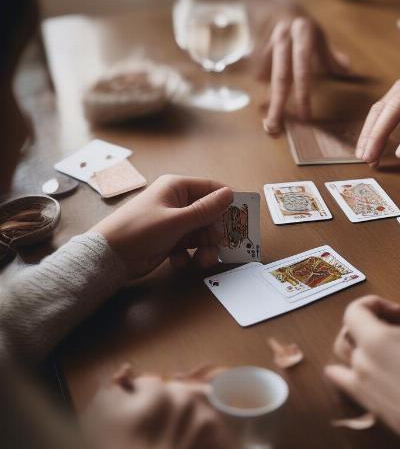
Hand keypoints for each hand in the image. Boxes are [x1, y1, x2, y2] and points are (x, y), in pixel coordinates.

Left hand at [92, 174, 232, 278]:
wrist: (110, 256)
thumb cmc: (140, 230)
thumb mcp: (177, 221)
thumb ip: (206, 209)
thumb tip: (230, 194)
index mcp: (177, 187)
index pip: (212, 189)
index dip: (228, 203)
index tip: (241, 219)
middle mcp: (177, 202)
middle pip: (209, 215)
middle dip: (215, 232)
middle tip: (217, 245)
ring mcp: (173, 223)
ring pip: (202, 234)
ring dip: (205, 248)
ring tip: (202, 260)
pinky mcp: (169, 241)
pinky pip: (189, 246)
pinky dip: (189, 256)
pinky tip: (180, 261)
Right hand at [259, 16, 350, 134]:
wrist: (281, 10)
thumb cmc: (305, 30)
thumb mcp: (320, 38)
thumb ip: (330, 57)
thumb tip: (346, 70)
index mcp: (302, 33)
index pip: (302, 68)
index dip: (303, 93)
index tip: (305, 116)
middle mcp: (283, 38)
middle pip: (280, 77)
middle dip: (277, 105)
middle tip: (276, 128)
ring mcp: (267, 45)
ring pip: (267, 80)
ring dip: (269, 105)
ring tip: (271, 128)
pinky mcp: (257, 52)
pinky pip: (260, 77)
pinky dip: (264, 96)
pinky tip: (266, 112)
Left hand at [325, 293, 399, 448]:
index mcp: (374, 340)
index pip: (354, 310)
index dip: (374, 303)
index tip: (399, 312)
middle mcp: (361, 362)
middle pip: (349, 333)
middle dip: (370, 324)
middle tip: (398, 330)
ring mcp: (362, 386)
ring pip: (344, 358)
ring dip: (358, 346)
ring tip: (382, 348)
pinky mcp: (370, 406)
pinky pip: (345, 385)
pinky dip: (347, 374)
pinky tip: (360, 373)